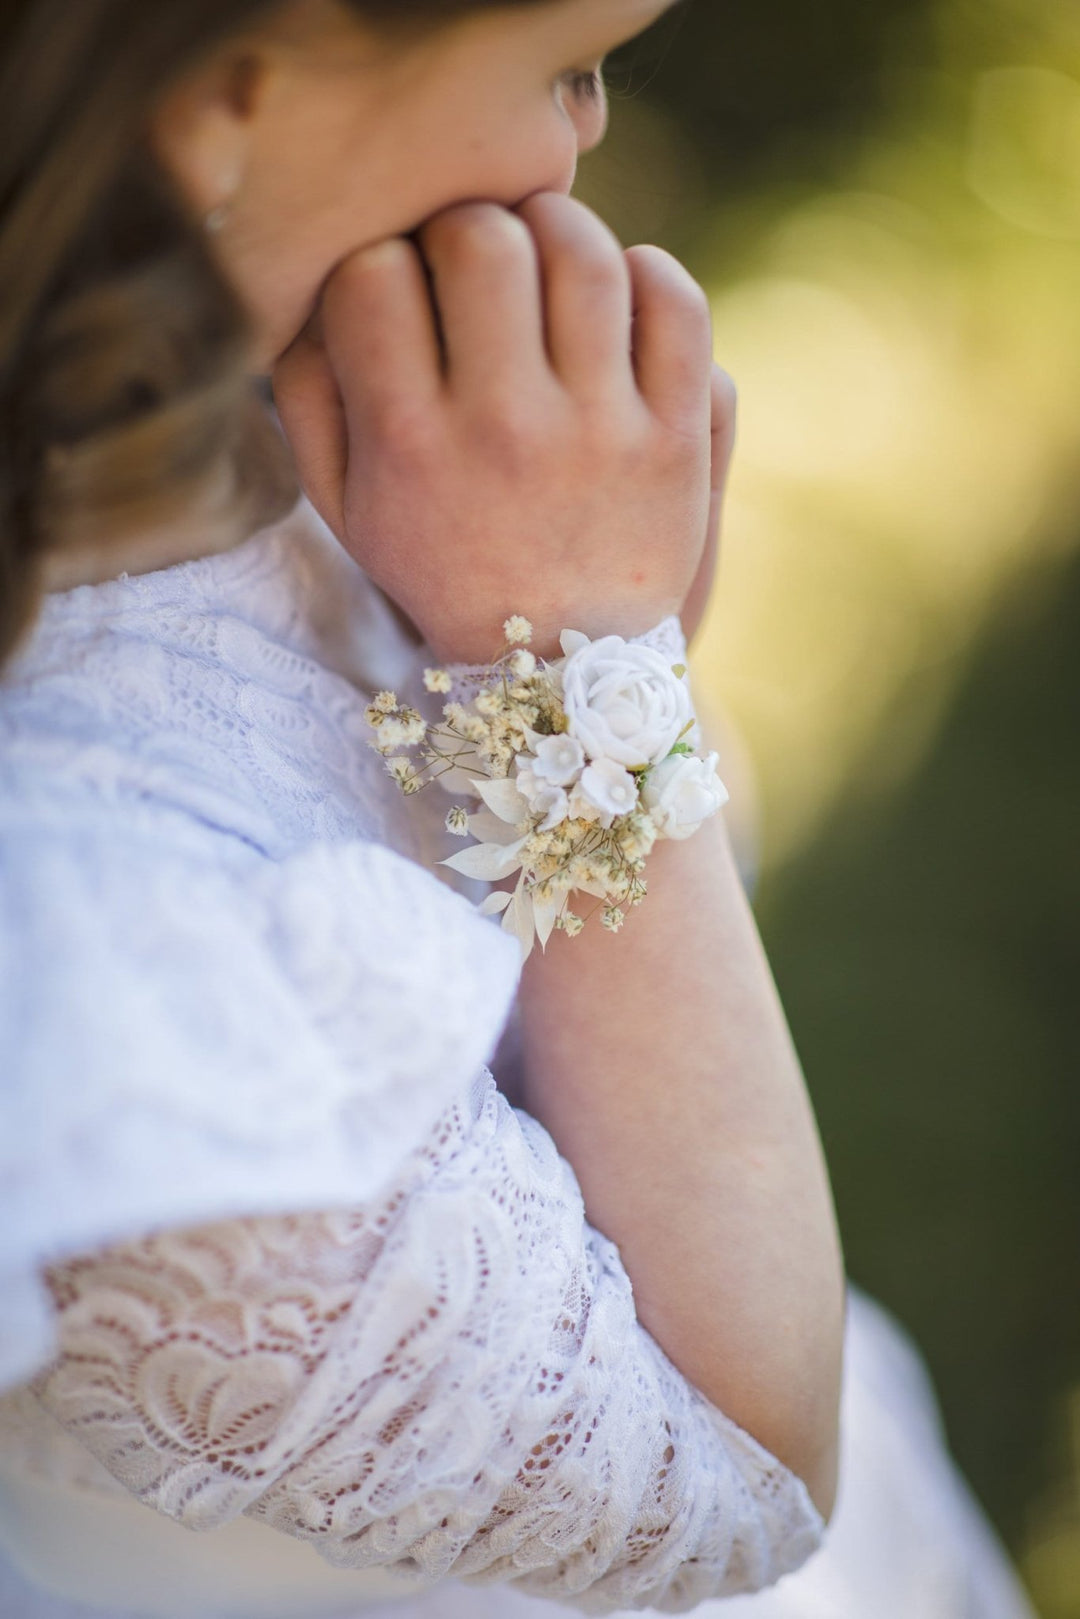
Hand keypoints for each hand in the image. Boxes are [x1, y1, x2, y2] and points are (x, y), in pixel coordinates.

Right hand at [272, 193, 732, 662]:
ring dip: (558, 227)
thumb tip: (308, 285)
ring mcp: (599, 434)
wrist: (562, 672)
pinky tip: (618, 294)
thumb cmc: (444, 569)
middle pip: (478, 239)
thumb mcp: (347, 511)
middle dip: (468, 226)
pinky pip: (674, 300)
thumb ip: (309, 398)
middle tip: (476, 260)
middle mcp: (503, 431)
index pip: (373, 271)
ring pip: (581, 250)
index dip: (383, 255)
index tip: (404, 285)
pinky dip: (646, 270)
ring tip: (546, 256)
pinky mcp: (676, 440)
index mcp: (409, 445)